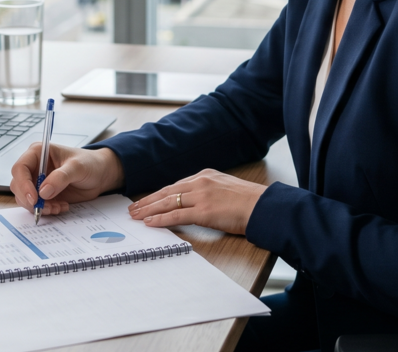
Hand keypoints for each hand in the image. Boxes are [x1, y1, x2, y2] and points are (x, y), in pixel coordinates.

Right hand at [10, 144, 124, 215]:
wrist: (100, 175)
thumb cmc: (90, 163)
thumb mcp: (78, 167)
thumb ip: (61, 177)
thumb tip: (43, 191)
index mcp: (38, 153)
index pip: (20, 168)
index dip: (23, 184)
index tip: (34, 198)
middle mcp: (34, 167)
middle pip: (18, 185)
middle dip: (30, 199)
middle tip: (44, 208)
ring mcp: (38, 182)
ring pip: (25, 198)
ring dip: (39, 207)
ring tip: (57, 207)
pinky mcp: (44, 195)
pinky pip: (37, 206)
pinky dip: (47, 210)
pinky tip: (62, 207)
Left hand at [128, 169, 266, 234]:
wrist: (264, 207)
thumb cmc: (250, 202)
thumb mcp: (227, 189)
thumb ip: (210, 192)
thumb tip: (198, 203)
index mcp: (206, 175)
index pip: (176, 185)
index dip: (160, 194)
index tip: (148, 199)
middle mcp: (201, 182)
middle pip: (167, 192)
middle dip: (148, 200)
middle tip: (134, 208)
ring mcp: (201, 196)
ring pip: (168, 202)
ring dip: (149, 209)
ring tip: (136, 215)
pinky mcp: (203, 211)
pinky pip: (176, 216)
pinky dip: (160, 219)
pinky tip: (150, 223)